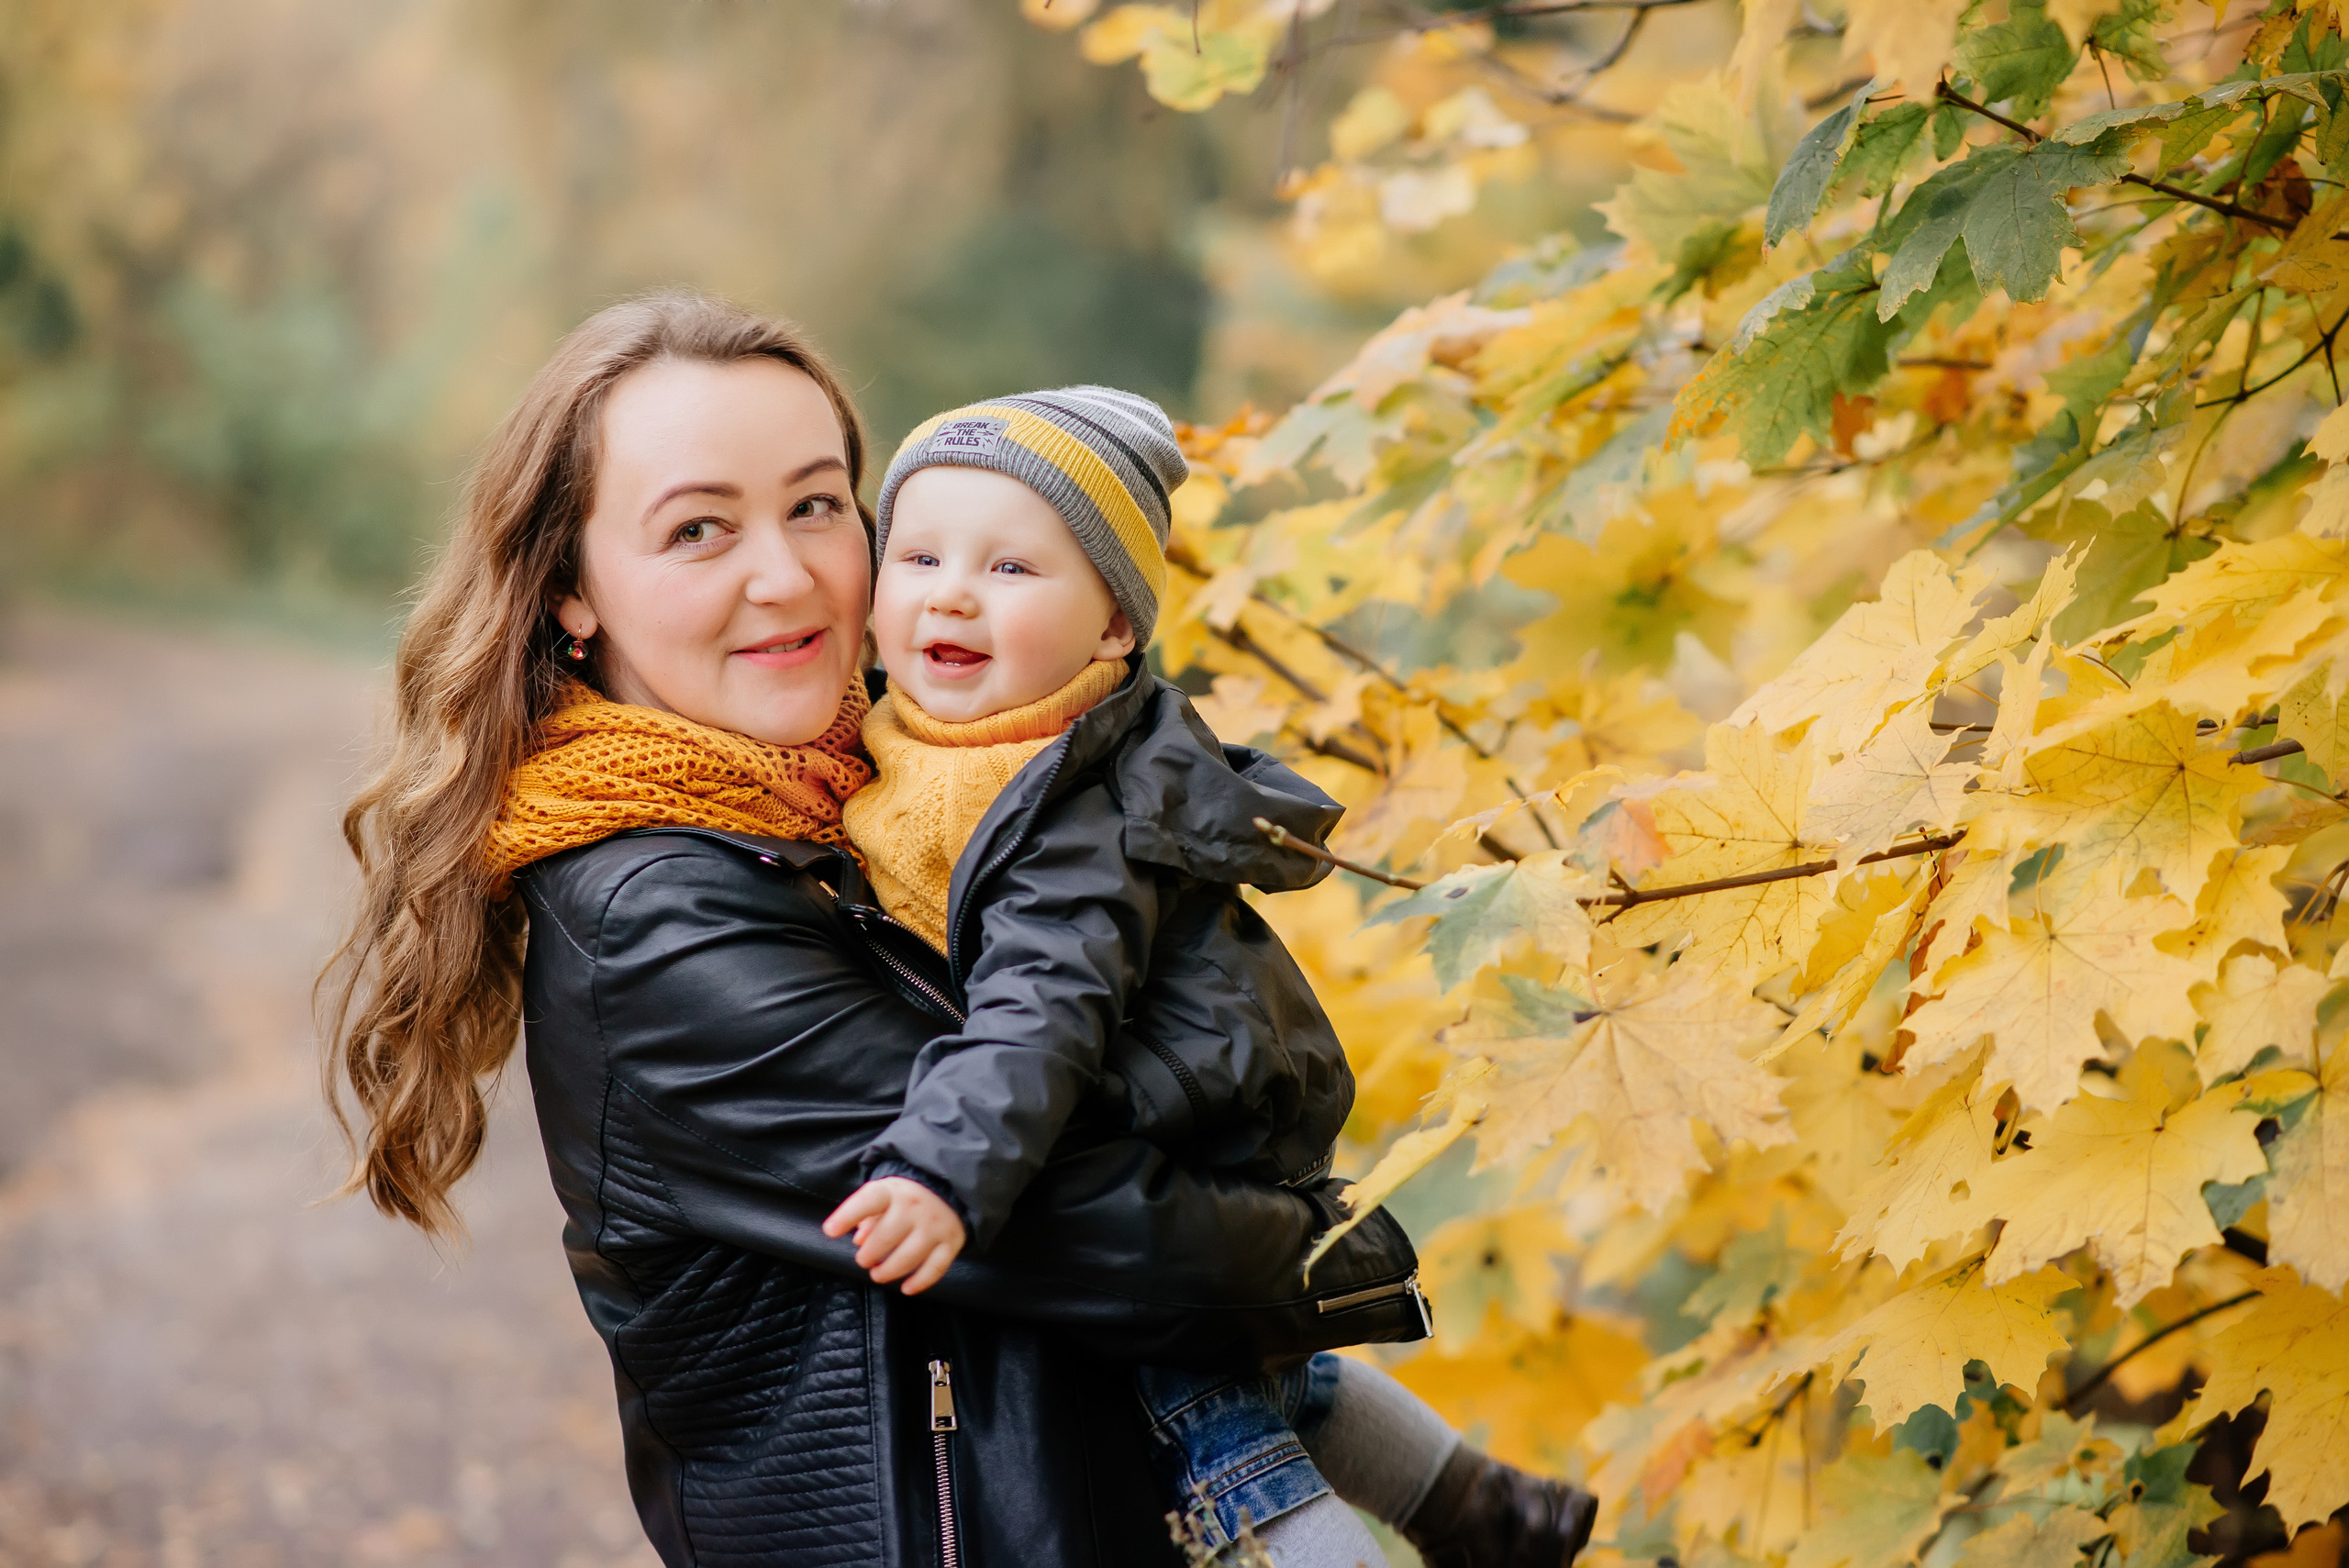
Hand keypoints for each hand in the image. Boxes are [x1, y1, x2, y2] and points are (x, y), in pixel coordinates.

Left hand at [821, 1176, 966, 1294]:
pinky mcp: (951, 1241)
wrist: (947, 1188)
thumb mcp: (883, 1196)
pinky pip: (935, 1268)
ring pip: (909, 1257)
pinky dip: (920, 1282)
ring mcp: (936, 1225)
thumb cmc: (904, 1197)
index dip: (847, 1216)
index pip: (868, 1202)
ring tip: (878, 1274)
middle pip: (886, 1237)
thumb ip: (866, 1216)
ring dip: (889, 1271)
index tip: (830, 1231)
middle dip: (869, 1255)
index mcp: (893, 1191)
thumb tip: (859, 1240)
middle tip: (864, 1261)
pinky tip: (906, 1288)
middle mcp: (916, 1206)